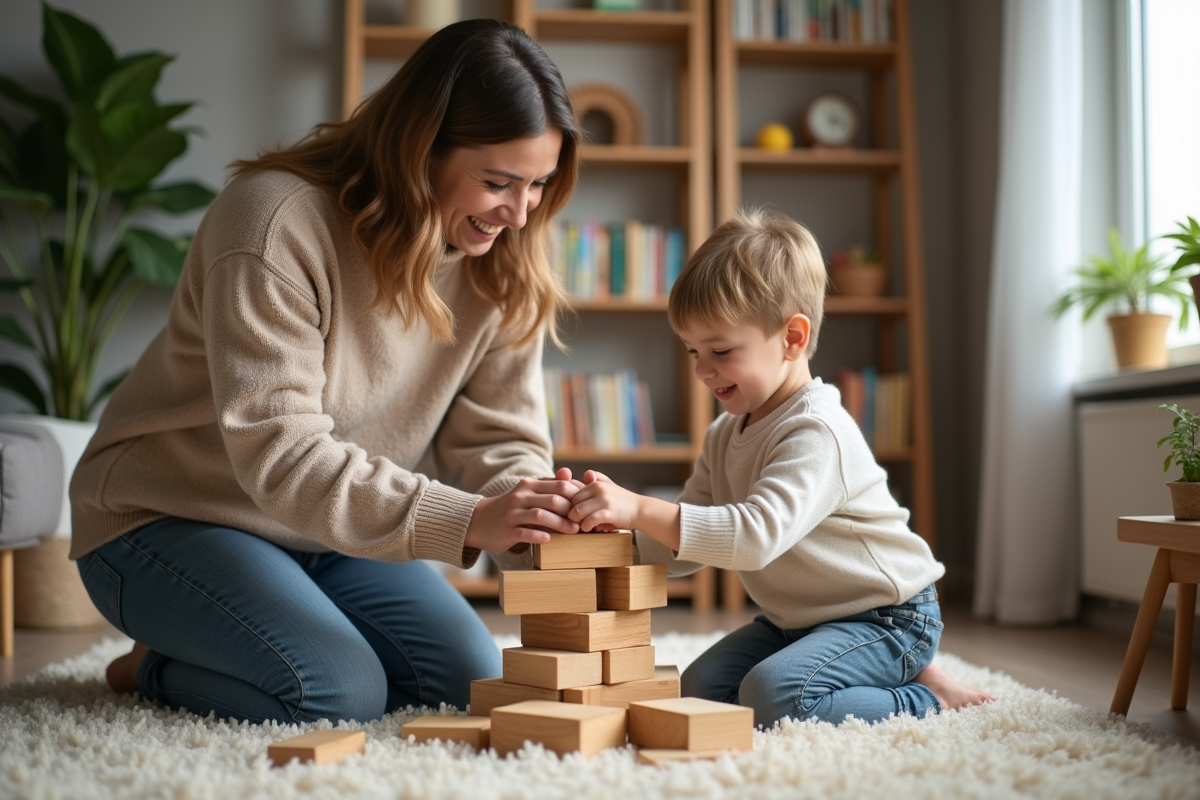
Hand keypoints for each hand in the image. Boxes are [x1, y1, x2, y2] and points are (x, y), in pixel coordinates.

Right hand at [465, 469, 580, 551]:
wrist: (479, 520)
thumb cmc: (510, 507)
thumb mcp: (527, 492)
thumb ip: (548, 484)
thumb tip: (569, 474)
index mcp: (529, 485)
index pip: (559, 486)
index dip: (576, 496)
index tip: (587, 507)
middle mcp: (520, 496)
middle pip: (552, 500)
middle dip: (571, 511)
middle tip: (584, 522)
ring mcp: (512, 513)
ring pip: (540, 515)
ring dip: (560, 524)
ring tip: (573, 531)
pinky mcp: (506, 530)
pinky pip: (524, 532)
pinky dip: (538, 535)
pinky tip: (549, 539)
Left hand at [568, 470, 639, 531]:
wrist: (641, 510)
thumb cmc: (623, 502)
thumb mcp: (609, 486)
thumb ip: (597, 480)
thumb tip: (581, 476)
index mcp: (595, 483)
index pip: (572, 496)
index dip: (572, 507)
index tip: (578, 516)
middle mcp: (598, 489)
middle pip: (572, 504)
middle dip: (574, 516)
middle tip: (580, 523)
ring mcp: (604, 500)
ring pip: (577, 512)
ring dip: (578, 522)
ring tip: (585, 526)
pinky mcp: (609, 512)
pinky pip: (589, 520)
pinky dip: (587, 527)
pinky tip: (592, 528)